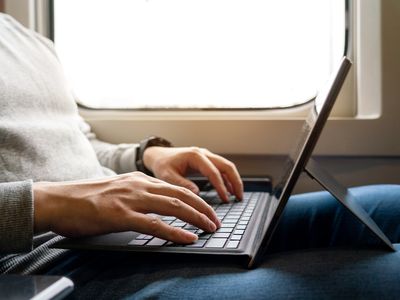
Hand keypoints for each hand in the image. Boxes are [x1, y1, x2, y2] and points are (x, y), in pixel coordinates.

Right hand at [33, 172, 220, 243]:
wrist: (57, 200)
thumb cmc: (83, 199)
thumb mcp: (115, 190)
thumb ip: (134, 196)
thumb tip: (152, 209)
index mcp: (137, 179)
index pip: (174, 187)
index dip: (195, 199)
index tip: (207, 210)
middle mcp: (138, 185)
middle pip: (181, 194)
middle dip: (203, 208)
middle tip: (216, 220)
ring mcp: (130, 199)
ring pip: (174, 206)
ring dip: (196, 218)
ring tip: (211, 228)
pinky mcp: (121, 216)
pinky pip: (155, 224)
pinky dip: (175, 232)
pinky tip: (188, 238)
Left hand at [143, 146, 242, 201]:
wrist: (158, 155)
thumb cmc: (162, 165)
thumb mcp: (167, 176)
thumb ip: (182, 184)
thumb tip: (197, 194)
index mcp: (195, 156)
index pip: (213, 171)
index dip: (221, 186)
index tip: (225, 199)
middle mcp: (203, 153)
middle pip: (226, 166)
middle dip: (235, 182)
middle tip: (239, 197)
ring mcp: (206, 156)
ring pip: (227, 166)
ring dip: (234, 180)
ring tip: (237, 196)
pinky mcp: (206, 161)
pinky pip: (221, 169)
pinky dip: (228, 179)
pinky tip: (229, 190)